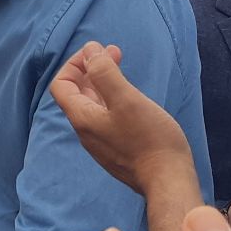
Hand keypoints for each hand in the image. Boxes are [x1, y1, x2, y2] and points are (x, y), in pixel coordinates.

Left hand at [50, 42, 193, 194]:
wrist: (168, 180)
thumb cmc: (150, 140)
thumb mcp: (126, 99)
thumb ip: (104, 73)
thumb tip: (89, 50)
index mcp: (82, 118)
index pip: (61, 85)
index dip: (74, 64)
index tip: (97, 52)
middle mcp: (86, 132)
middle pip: (77, 93)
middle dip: (92, 69)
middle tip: (115, 53)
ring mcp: (101, 142)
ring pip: (93, 105)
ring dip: (103, 82)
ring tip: (121, 68)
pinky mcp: (117, 149)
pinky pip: (106, 118)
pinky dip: (112, 99)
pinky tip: (130, 96)